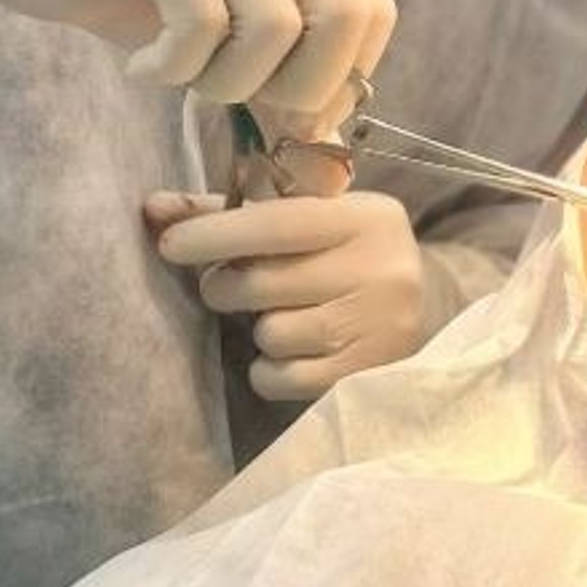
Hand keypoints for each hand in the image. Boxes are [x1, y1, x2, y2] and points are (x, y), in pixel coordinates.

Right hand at [0, 0, 395, 132]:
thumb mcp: (217, 18)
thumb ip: (276, 61)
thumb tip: (330, 148)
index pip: (374, 9)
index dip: (344, 79)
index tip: (287, 114)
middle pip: (347, 18)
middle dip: (299, 92)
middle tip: (232, 101)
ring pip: (276, 29)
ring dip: (225, 83)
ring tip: (177, 75)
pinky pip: (201, 24)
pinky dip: (172, 68)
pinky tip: (139, 65)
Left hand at [145, 189, 428, 399]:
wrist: (433, 308)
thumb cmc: (346, 252)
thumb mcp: (307, 218)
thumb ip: (229, 211)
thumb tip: (153, 208)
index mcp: (364, 217)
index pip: (277, 223)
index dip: (216, 233)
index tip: (169, 244)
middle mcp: (380, 268)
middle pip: (264, 283)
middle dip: (226, 286)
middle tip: (225, 285)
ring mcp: (379, 327)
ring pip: (272, 333)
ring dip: (257, 328)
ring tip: (276, 315)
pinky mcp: (367, 375)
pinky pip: (282, 378)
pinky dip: (268, 368)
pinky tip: (288, 351)